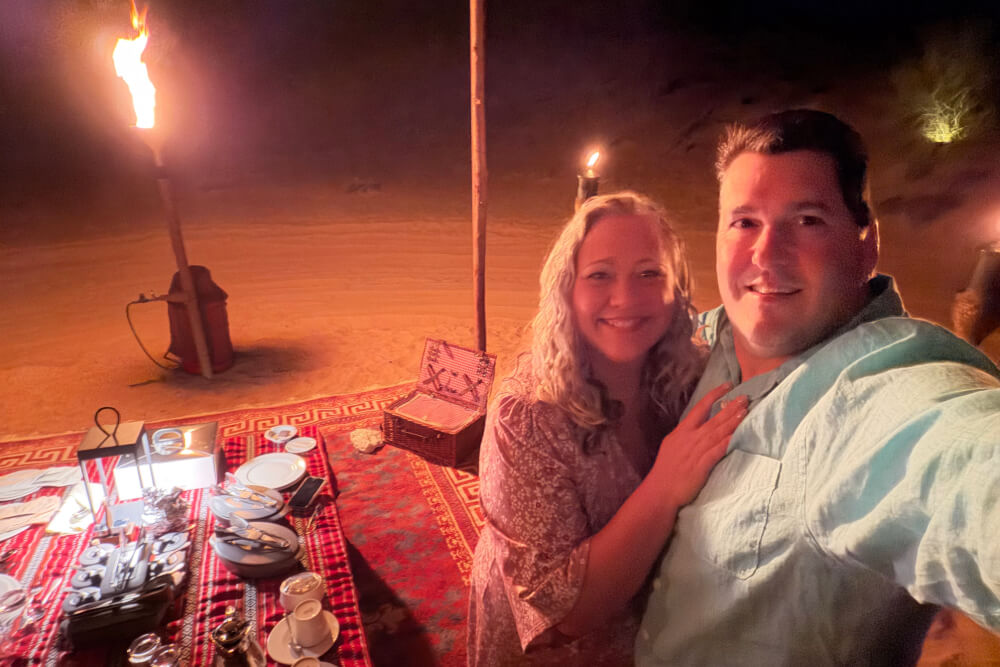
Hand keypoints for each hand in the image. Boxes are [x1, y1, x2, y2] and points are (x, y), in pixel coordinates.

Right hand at [651, 383, 746, 508]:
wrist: (660, 491)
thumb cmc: (666, 471)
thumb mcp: (671, 446)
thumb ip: (685, 436)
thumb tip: (696, 428)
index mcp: (681, 432)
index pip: (700, 407)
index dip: (714, 395)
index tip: (727, 386)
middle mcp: (690, 438)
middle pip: (713, 418)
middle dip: (730, 407)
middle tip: (745, 397)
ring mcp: (696, 451)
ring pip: (718, 432)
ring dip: (733, 421)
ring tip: (746, 411)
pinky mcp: (702, 465)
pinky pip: (718, 450)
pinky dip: (728, 442)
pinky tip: (739, 435)